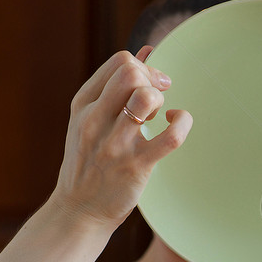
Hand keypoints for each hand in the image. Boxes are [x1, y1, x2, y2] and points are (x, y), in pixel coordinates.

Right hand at [50, 47, 192, 228]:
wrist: (78, 211)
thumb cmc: (89, 162)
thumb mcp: (90, 118)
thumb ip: (114, 85)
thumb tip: (148, 50)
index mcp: (83, 104)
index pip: (120, 62)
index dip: (146, 66)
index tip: (153, 85)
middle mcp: (95, 120)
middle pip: (131, 72)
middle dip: (154, 79)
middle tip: (159, 100)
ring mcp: (114, 143)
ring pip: (146, 97)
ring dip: (161, 100)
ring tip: (159, 115)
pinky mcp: (135, 166)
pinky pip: (171, 136)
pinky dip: (182, 123)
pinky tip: (176, 125)